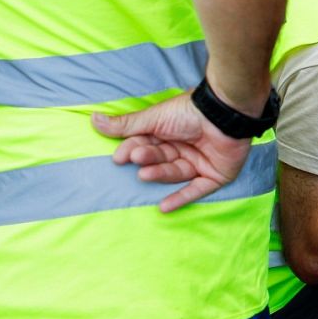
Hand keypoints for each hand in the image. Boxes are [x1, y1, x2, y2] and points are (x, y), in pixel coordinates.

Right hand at [94, 92, 253, 212]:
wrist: (224, 112)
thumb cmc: (189, 111)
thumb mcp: (154, 118)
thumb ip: (126, 125)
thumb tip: (94, 119)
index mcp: (170, 133)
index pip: (147, 144)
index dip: (133, 150)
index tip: (119, 157)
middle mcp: (184, 148)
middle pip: (161, 159)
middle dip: (148, 160)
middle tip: (135, 158)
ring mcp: (199, 162)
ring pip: (175, 173)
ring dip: (159, 175)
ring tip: (145, 173)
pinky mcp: (215, 176)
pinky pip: (196, 190)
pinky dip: (181, 198)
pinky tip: (164, 207)